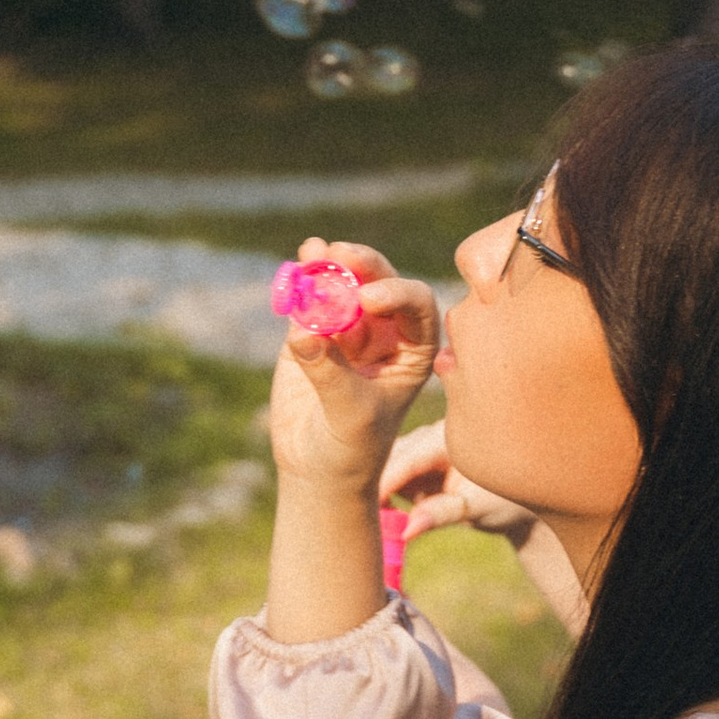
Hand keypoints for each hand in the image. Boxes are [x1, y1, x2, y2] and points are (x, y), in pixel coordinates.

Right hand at [266, 240, 441, 500]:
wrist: (317, 467)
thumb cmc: (350, 448)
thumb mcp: (349, 414)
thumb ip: (330, 372)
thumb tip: (302, 330)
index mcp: (415, 349)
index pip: (416, 306)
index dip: (396, 294)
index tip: (368, 300)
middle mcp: (386, 332)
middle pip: (380, 282)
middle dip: (363, 265)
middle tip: (341, 254)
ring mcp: (348, 328)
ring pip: (343, 285)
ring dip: (330, 266)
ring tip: (315, 251)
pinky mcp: (312, 331)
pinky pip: (309, 299)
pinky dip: (304, 280)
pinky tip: (301, 260)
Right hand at [379, 416, 535, 543]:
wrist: (515, 502)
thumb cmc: (503, 501)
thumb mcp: (475, 508)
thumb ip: (440, 515)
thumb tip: (405, 532)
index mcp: (450, 436)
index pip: (408, 457)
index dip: (384, 481)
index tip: (364, 503)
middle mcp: (431, 435)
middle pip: (392, 456)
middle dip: (376, 483)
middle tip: (359, 513)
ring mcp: (421, 448)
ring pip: (387, 464)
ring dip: (378, 487)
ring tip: (371, 513)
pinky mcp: (415, 464)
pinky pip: (391, 475)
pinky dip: (385, 492)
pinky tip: (384, 511)